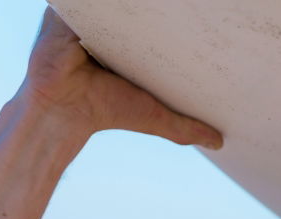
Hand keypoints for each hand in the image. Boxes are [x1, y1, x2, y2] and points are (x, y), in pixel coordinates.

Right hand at [15, 6, 223, 149]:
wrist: (61, 110)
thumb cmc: (103, 111)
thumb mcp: (154, 116)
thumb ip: (184, 127)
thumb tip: (219, 142)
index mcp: (124, 42)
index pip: (152, 19)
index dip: (170, 14)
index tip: (196, 9)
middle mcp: (103, 25)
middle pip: (132, 6)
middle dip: (152, 5)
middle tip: (186, 2)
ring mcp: (82, 15)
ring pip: (112, 1)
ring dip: (127, 1)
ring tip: (153, 0)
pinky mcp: (64, 10)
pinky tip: (117, 0)